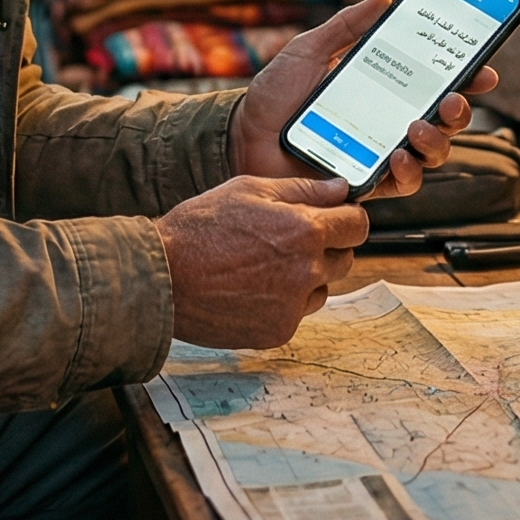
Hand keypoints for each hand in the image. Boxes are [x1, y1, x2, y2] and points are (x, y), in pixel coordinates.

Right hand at [156, 175, 371, 347]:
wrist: (162, 277)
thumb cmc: (200, 228)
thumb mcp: (250, 189)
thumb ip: (303, 189)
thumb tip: (340, 189)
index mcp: (304, 230)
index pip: (357, 225)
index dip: (346, 218)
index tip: (335, 218)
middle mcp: (306, 270)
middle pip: (344, 258)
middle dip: (326, 246)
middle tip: (289, 240)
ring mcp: (293, 305)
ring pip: (321, 288)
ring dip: (306, 276)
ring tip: (263, 265)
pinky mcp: (277, 331)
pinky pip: (296, 312)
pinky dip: (282, 302)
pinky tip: (251, 288)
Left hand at [229, 0, 501, 200]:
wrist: (241, 136)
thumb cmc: (275, 95)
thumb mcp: (309, 50)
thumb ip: (346, 26)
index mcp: (384, 89)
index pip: (435, 82)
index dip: (467, 77)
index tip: (484, 69)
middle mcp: (389, 122)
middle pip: (444, 120)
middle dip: (459, 110)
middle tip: (452, 98)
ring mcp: (380, 153)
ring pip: (432, 154)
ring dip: (437, 140)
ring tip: (418, 125)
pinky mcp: (364, 181)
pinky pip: (401, 184)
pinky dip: (407, 172)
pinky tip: (398, 158)